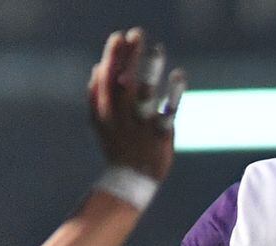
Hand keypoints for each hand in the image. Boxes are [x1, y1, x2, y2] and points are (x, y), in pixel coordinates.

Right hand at [88, 29, 182, 181]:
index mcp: (104, 109)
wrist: (130, 181)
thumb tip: (98, 67)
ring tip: (156, 48)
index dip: (113, 56)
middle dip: (129, 56)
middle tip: (137, 33)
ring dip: (148, 69)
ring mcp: (140, 125)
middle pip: (124, 79)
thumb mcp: (99, 121)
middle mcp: (120, 115)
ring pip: (143, 93)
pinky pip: (167, 111)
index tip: (120, 37)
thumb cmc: (117, 147)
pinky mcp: (160, 135)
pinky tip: (179, 75)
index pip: (107, 77)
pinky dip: (173, 93)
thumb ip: (96, 95)